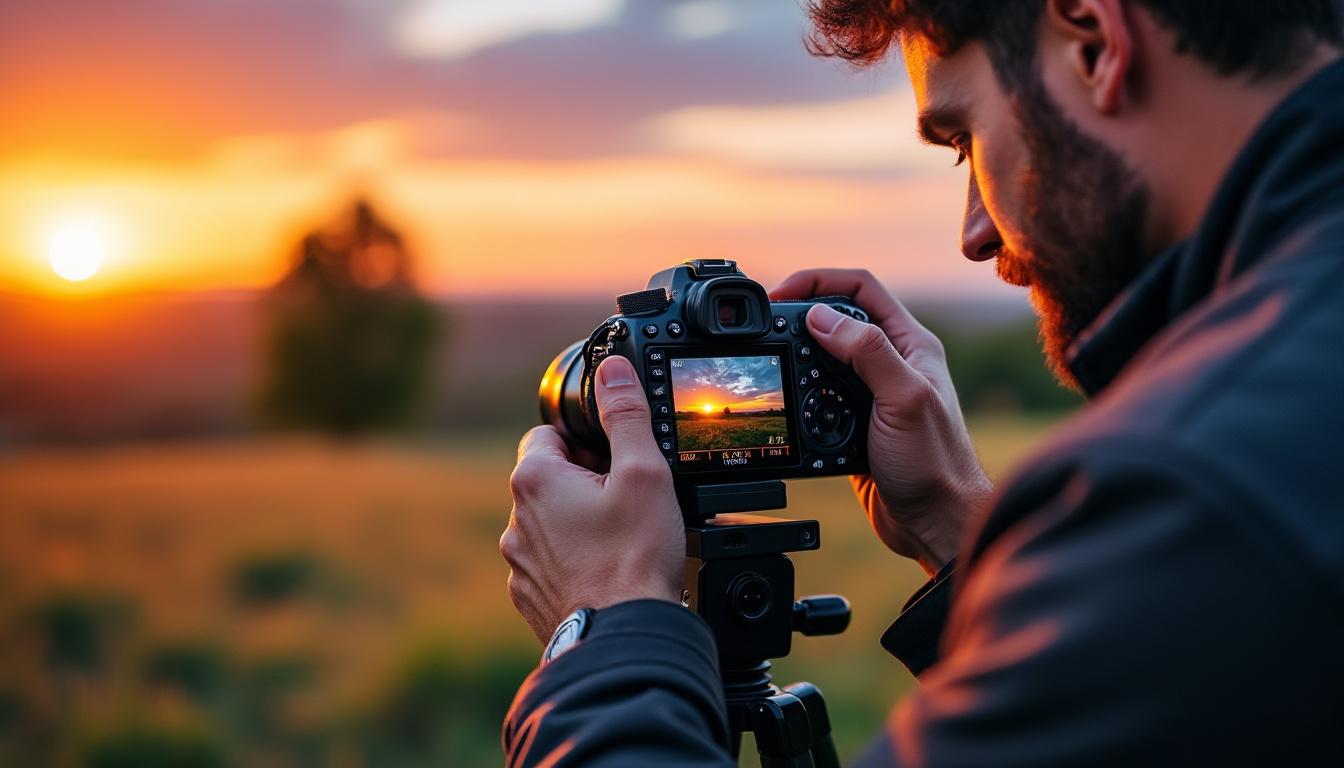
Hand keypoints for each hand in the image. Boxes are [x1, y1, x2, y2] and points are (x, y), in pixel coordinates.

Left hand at [501, 356, 684, 642]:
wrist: (623, 637)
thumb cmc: (634, 558)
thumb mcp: (643, 472)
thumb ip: (625, 414)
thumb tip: (613, 370)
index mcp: (534, 481)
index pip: (548, 434)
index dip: (586, 441)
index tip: (615, 461)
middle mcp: (515, 521)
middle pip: (550, 480)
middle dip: (585, 484)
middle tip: (626, 502)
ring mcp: (519, 564)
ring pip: (550, 525)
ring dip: (578, 525)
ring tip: (621, 542)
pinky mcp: (530, 597)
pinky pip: (551, 565)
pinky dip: (575, 563)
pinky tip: (608, 572)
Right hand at [772, 269, 991, 574]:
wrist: (935, 523)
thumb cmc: (936, 464)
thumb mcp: (904, 398)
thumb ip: (868, 353)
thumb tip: (822, 316)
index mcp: (910, 344)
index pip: (861, 289)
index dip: (819, 281)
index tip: (782, 292)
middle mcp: (892, 362)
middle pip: (838, 318)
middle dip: (802, 315)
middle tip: (769, 324)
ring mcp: (872, 392)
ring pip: (824, 357)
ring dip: (799, 357)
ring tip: (777, 362)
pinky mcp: (853, 422)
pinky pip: (818, 396)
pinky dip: (800, 396)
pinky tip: (792, 404)